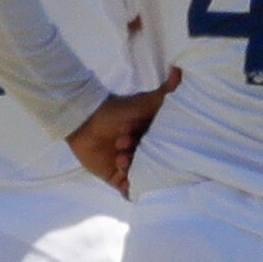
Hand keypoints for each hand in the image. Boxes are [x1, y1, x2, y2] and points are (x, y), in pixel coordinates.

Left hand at [69, 69, 176, 193]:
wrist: (83, 120)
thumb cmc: (116, 110)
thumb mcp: (144, 102)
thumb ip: (164, 92)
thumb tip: (179, 70)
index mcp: (154, 140)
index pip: (166, 151)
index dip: (156, 147)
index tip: (140, 135)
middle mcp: (145, 155)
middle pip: (153, 166)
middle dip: (141, 159)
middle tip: (125, 145)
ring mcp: (131, 168)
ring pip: (141, 179)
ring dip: (132, 171)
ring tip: (120, 157)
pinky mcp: (115, 178)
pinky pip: (128, 191)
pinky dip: (130, 191)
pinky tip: (126, 183)